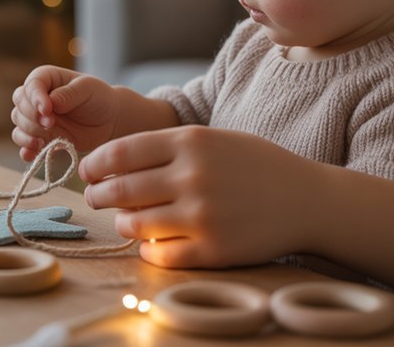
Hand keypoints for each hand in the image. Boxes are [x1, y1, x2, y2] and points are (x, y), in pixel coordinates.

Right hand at [11, 66, 118, 160]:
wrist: (108, 121)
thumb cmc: (98, 98)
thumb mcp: (88, 89)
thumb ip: (69, 94)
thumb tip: (50, 101)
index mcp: (46, 79)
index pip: (31, 85)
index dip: (35, 98)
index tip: (47, 110)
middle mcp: (36, 97)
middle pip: (19, 104)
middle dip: (32, 116)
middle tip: (50, 123)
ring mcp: (36, 118)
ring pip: (19, 124)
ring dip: (28, 133)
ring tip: (43, 141)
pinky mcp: (39, 136)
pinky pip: (23, 143)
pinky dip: (25, 148)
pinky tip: (34, 153)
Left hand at [78, 126, 322, 268]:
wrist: (307, 199)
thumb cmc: (254, 166)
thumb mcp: (212, 139)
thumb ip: (167, 147)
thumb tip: (113, 163)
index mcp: (190, 142)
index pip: (121, 153)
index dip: (95, 164)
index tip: (87, 171)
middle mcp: (193, 177)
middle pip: (121, 190)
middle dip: (99, 196)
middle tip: (95, 199)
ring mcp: (203, 215)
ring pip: (136, 226)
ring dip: (123, 224)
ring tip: (126, 222)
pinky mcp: (213, 250)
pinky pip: (161, 255)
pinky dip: (148, 250)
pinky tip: (151, 244)